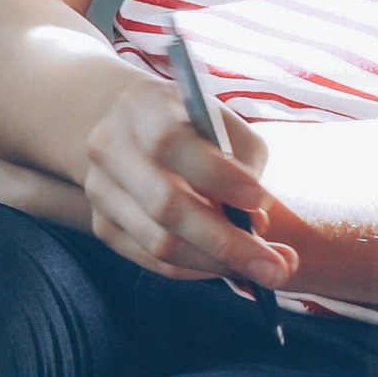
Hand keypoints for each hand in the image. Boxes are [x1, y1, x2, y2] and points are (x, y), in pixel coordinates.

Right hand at [82, 74, 296, 290]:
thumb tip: (252, 224)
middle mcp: (109, 147)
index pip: (168, 142)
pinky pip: (154, 261)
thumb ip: (242, 163)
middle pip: (164, 205)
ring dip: (218, 265)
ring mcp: (100, 189)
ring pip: (160, 242)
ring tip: (265, 270)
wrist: (135, 129)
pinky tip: (229, 266)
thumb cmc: (195, 128)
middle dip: (227, 242)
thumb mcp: (222, 123)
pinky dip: (198, 270)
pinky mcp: (103, 224)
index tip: (262, 201)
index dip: (216, 176)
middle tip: (278, 267)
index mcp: (141, 106)